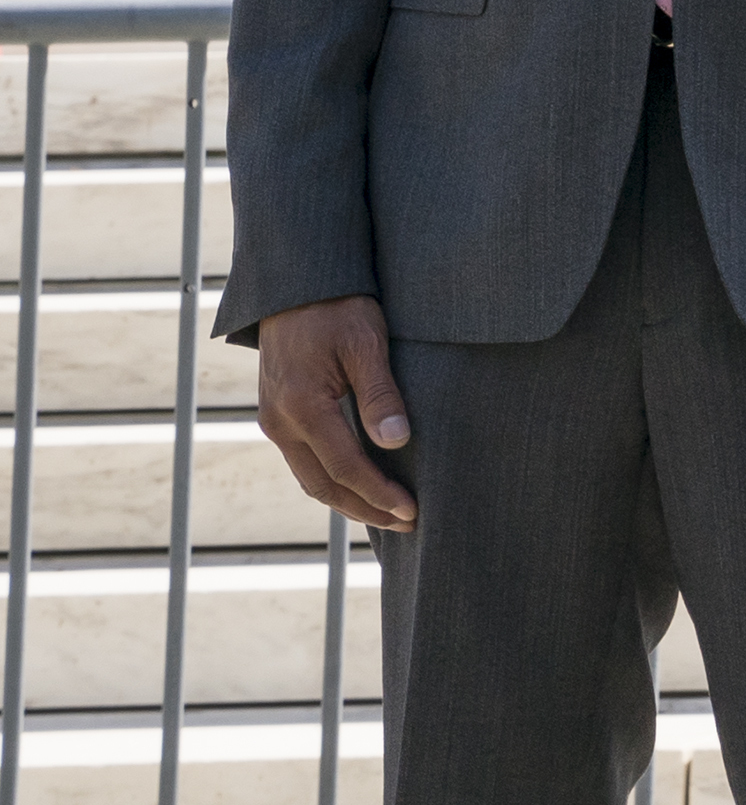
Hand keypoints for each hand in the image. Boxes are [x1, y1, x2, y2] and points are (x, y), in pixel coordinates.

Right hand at [254, 295, 416, 530]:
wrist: (296, 282)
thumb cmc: (337, 306)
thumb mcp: (367, 342)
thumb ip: (380, 393)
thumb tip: (396, 441)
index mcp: (302, 407)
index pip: (345, 467)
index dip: (379, 493)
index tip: (412, 510)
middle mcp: (280, 421)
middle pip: (322, 484)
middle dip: (365, 508)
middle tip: (407, 523)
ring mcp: (274, 419)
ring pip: (310, 477)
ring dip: (347, 500)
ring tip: (388, 514)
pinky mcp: (278, 413)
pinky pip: (304, 459)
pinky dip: (332, 479)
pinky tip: (359, 484)